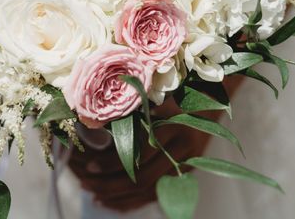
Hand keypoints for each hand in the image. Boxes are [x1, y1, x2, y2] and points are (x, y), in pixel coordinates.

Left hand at [67, 98, 209, 211]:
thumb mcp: (155, 96)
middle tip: (86, 183)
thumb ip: (133, 110)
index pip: (139, 151)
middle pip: (144, 177)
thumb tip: (95, 126)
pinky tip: (113, 201)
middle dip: (111, 184)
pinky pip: (158, 195)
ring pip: (150, 190)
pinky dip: (134, 201)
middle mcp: (183, 147)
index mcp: (175, 123)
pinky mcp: (185, 174)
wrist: (208, 102)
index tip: (89, 165)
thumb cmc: (175, 93)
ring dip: (119, 196)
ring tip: (94, 194)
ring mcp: (187, 164)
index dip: (113, 162)